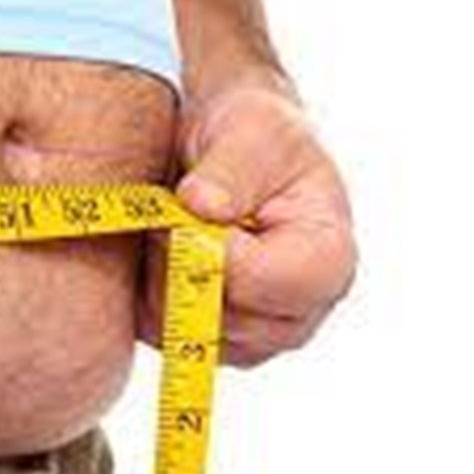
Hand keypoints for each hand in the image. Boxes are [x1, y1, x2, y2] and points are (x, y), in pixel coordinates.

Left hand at [141, 78, 355, 365]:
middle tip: (178, 204)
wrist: (230, 154)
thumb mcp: (251, 131)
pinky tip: (162, 248)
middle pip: (216, 313)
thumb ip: (231, 168)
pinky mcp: (205, 342)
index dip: (209, 245)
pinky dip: (144, 286)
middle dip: (178, 255)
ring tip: (175, 222)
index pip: (259, 282)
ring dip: (157, 269)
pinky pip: (154, 329)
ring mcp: (252, 338)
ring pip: (178, 326)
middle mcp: (298, 315)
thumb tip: (201, 205)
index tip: (192, 200)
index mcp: (329, 262)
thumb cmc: (255, 137)